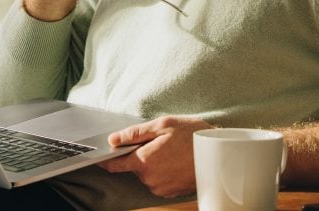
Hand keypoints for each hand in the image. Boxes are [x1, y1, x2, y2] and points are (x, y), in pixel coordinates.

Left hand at [96, 115, 214, 197]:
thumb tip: (113, 139)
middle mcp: (150, 178)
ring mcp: (160, 187)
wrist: (218, 154)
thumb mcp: (162, 125)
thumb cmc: (191, 135)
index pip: (115, 164)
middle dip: (142, 154)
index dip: (107, 160)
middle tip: (160, 142)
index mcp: (144, 160)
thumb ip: (134, 133)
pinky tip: (176, 162)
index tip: (100, 158)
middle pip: (135, 166)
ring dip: (154, 164)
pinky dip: (163, 172)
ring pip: (147, 174)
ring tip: (172, 152)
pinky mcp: (170, 192)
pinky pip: (158, 181)